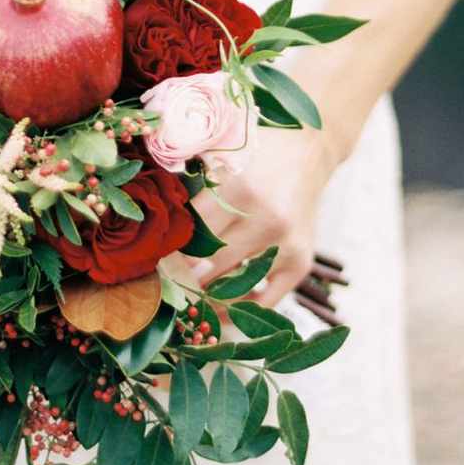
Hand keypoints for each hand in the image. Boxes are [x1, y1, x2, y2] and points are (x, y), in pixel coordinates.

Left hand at [164, 123, 339, 315]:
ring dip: (208, 297)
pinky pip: (267, 300)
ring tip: (187, 302)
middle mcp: (266, 220)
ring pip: (236, 286)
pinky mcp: (301, 262)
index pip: (194, 234)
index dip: (171, 251)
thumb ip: (193, 184)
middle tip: (164, 286)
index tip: (154, 262)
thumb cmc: (256, 153)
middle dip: (185, 277)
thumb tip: (158, 222)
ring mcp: (286, 245)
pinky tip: (220, 313)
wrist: (308, 150)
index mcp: (241, 190)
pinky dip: (242, 310)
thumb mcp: (222, 157)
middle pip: (212, 263)